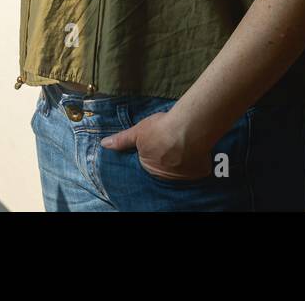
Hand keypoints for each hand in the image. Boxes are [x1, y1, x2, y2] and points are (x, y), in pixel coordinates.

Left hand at [99, 109, 213, 181]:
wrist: (188, 128)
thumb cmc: (161, 129)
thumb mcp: (138, 131)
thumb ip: (122, 140)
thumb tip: (104, 144)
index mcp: (149, 167)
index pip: (149, 162)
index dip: (153, 152)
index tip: (159, 145)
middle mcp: (165, 175)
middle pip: (165, 167)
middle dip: (167, 157)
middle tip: (172, 142)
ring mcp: (183, 176)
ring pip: (182, 168)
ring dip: (182, 159)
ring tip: (184, 144)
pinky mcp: (199, 172)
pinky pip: (197, 169)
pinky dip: (197, 162)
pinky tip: (197, 150)